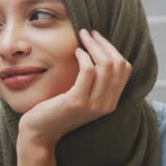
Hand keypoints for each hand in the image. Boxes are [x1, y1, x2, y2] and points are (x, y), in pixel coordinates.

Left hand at [18, 29, 131, 149]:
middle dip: (104, 43)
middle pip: (118, 64)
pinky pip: (88, 71)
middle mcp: (107, 104)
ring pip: (106, 66)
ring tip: (82, 38)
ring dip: (93, 46)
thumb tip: (97, 49)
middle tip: (89, 33)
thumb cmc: (58, 109)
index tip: (98, 38)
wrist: (41, 132)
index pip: (125, 68)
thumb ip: (94, 81)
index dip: (113, 48)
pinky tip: (75, 52)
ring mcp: (93, 104)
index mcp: (111, 102)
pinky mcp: (77, 101)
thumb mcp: (83, 95)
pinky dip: (83, 57)